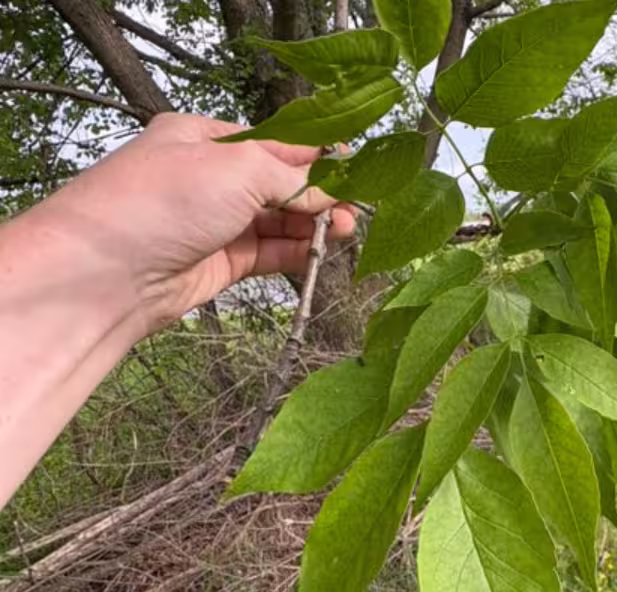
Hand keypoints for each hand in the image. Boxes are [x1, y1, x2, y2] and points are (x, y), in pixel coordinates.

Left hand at [35, 112, 356, 333]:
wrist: (104, 274)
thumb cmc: (161, 202)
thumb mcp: (237, 168)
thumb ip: (293, 178)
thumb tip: (333, 190)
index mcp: (205, 138)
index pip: (275, 141)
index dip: (318, 155)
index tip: (357, 167)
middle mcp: (210, 178)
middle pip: (282, 182)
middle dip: (320, 194)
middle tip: (354, 208)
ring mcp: (215, 222)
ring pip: (280, 220)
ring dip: (314, 225)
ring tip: (343, 232)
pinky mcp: (222, 262)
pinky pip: (271, 252)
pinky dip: (298, 252)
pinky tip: (321, 252)